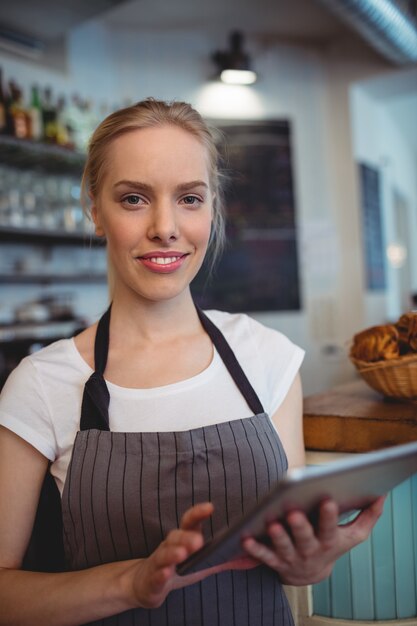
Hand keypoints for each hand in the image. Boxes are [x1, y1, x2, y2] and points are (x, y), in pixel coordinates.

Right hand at [129, 502, 256, 608]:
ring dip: (173, 553)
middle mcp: (170, 546)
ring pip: (165, 554)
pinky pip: (156, 574)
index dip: (199, 513)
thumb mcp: (205, 563)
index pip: (190, 521)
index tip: (210, 507)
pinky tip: (166, 573)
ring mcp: (159, 562)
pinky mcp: (153, 579)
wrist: (147, 584)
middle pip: (177, 536)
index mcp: (184, 538)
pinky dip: (161, 573)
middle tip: (198, 540)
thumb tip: (255, 557)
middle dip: (186, 537)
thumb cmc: (180, 568)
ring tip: (182, 554)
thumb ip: (228, 560)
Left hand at [242, 496, 384, 585]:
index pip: (330, 528)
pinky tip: (245, 539)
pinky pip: (264, 557)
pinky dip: (255, 549)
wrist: (312, 574)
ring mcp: (292, 557)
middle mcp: (311, 550)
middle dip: (300, 526)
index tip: (328, 499)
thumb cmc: (332, 543)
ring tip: (270, 523)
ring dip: (277, 536)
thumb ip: (368, 516)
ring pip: (284, 548)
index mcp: (329, 540)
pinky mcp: (276, 562)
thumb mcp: (353, 534)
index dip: (330, 516)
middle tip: (293, 512)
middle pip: (306, 539)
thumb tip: (381, 495)